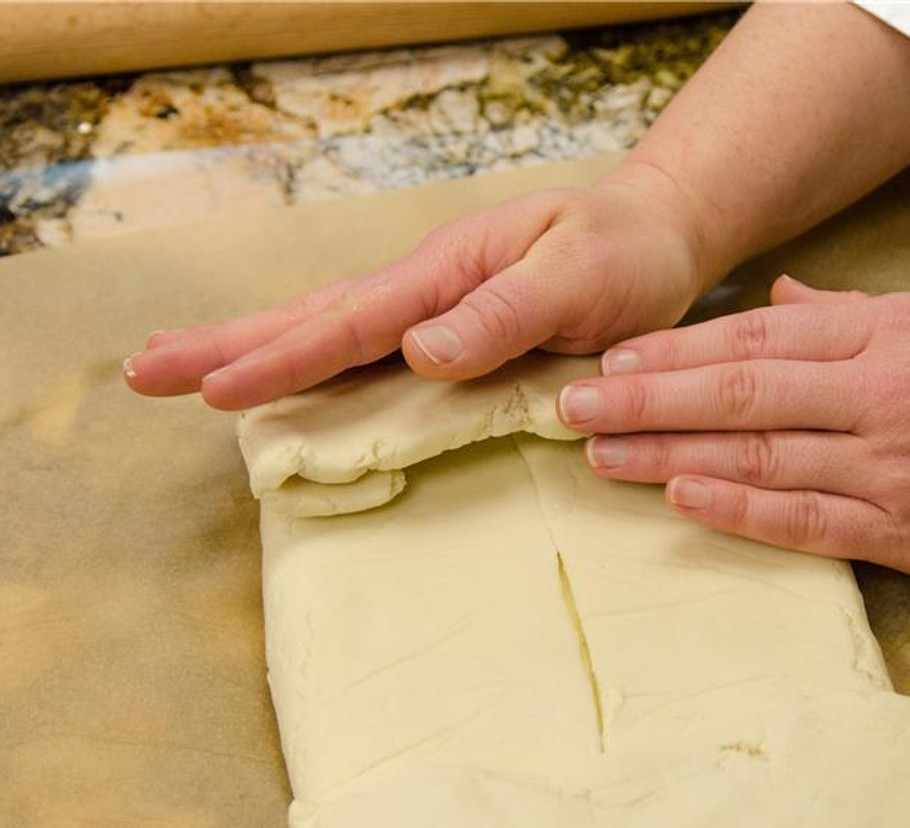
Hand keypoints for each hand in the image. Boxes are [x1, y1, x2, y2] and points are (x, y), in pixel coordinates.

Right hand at [123, 166, 706, 409]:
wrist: (652, 240)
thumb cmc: (621, 255)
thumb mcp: (580, 279)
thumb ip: (506, 314)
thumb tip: (421, 353)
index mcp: (446, 273)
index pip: (351, 322)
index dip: (284, 360)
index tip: (215, 389)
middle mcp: (425, 291)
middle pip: (312, 322)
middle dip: (228, 348)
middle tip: (142, 373)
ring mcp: (432, 313)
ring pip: (329, 338)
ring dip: (254, 356)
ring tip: (181, 375)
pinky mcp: (450, 339)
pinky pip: (370, 361)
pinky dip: (315, 372)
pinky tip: (283, 390)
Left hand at [557, 277, 909, 585]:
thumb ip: (855, 313)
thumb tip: (776, 303)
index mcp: (889, 332)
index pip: (758, 338)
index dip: (675, 350)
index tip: (612, 360)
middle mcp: (882, 394)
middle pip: (741, 393)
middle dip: (646, 399)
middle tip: (571, 405)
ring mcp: (892, 467)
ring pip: (760, 457)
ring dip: (670, 455)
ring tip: (600, 454)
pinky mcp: (905, 532)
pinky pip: (806, 521)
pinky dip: (739, 509)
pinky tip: (681, 498)